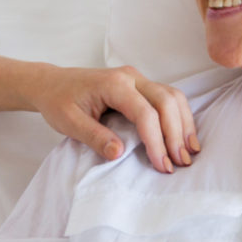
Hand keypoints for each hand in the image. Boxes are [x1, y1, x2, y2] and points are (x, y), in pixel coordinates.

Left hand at [26, 65, 198, 173]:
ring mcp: (137, 79)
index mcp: (113, 84)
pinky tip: (184, 137)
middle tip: (181, 163)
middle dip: (176, 134)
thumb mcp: (69, 122)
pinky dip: (179, 117)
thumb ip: (94, 137)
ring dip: (183, 124)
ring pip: (172, 97)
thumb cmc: (58, 101)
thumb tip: (119, 153)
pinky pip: (167, 98)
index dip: (156, 141)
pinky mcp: (140, 86)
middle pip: (166, 101)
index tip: (161, 165)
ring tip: (189, 152)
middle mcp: (131, 77)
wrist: (51, 84)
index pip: (145, 112)